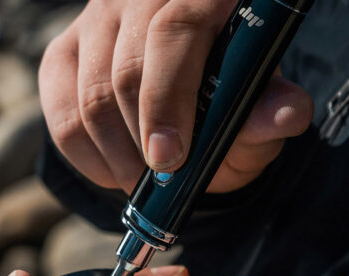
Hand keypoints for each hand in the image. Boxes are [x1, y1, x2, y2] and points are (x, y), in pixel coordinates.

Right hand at [39, 0, 313, 192]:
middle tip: (161, 181)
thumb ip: (272, 109)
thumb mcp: (260, 102)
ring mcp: (96, 21)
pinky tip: (117, 170)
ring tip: (145, 182)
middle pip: (126, 70)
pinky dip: (89, 158)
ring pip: (90, 97)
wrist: (188, 85)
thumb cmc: (229, 91)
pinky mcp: (63, 52)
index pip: (175, 31)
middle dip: (142, 140)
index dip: (168, 97)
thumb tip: (286, 115)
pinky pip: (62, 116)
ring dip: (117, 157)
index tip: (171, 158)